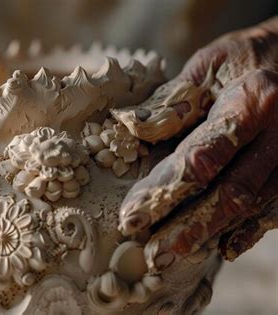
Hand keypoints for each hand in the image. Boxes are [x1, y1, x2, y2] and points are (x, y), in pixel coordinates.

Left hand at [114, 17, 277, 270]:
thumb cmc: (245, 59)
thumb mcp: (207, 66)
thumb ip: (173, 102)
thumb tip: (135, 131)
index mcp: (252, 102)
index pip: (201, 158)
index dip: (165, 191)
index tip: (134, 216)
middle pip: (229, 192)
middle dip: (188, 227)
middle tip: (153, 254)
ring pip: (251, 206)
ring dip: (211, 234)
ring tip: (173, 256)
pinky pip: (275, 206)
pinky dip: (249, 229)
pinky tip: (224, 247)